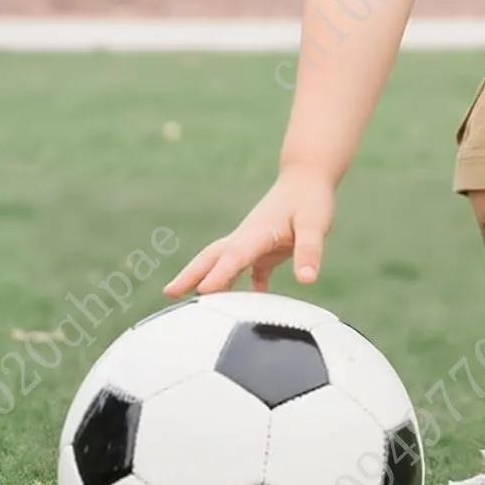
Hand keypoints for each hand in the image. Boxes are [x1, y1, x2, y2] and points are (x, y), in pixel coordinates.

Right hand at [163, 168, 335, 296]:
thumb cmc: (311, 199)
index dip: (219, 274)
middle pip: (213, 257)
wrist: (307, 178)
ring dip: (208, 282)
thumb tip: (307, 280)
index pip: (235, 256)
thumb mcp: (315, 224)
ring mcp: (253, 243)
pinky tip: (249, 306)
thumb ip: (309, 251)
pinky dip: (245, 289)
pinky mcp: (264, 248)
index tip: (203, 291)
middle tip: (169, 293)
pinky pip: (248, 272)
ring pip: (223, 264)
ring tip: (191, 304)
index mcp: (257, 233)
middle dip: (191, 274)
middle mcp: (248, 238)